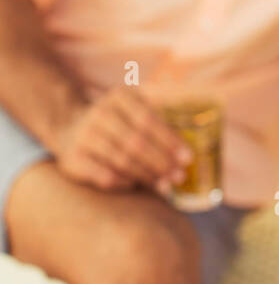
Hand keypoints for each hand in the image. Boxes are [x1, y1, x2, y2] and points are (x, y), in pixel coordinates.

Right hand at [52, 88, 192, 193]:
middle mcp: (98, 113)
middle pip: (135, 142)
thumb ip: (163, 114)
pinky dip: (124, 182)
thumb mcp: (135, 107)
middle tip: (179, 176)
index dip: (169, 140)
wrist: (69, 128)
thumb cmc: (118, 122)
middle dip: (161, 162)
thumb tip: (204, 132)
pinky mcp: (72, 159)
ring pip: (121, 161)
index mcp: (119, 97)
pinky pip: (104, 176)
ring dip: (148, 176)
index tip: (188, 158)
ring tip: (166, 186)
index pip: (148, 119)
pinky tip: (137, 185)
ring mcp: (83, 136)